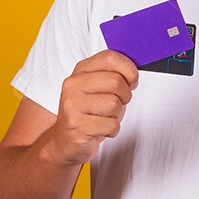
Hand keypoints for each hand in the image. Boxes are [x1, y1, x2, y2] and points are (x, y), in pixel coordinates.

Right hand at [46, 50, 138, 165]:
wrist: (65, 140)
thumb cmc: (88, 113)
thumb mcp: (98, 88)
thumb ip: (113, 75)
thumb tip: (133, 72)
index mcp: (81, 70)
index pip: (110, 58)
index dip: (129, 69)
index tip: (132, 80)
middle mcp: (74, 85)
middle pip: (115, 81)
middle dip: (126, 95)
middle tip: (120, 102)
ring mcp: (72, 104)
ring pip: (114, 104)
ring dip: (117, 115)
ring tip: (106, 117)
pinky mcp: (76, 125)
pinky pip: (110, 125)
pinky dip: (112, 130)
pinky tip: (102, 129)